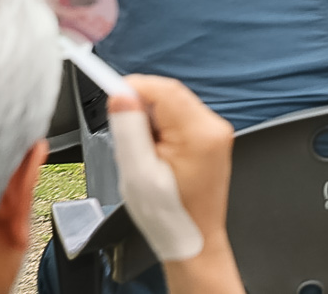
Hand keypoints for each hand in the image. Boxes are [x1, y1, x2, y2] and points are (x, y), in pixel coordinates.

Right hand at [112, 76, 240, 293]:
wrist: (192, 239)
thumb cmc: (167, 215)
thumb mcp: (137, 174)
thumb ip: (129, 131)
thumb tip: (121, 96)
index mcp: (199, 133)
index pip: (164, 90)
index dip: (134, 87)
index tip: (111, 95)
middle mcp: (214, 127)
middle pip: (170, 95)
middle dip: (142, 108)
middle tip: (125, 137)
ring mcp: (216, 132)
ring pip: (174, 106)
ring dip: (152, 120)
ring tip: (142, 153)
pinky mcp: (212, 138)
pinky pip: (182, 119)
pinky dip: (163, 129)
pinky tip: (156, 155)